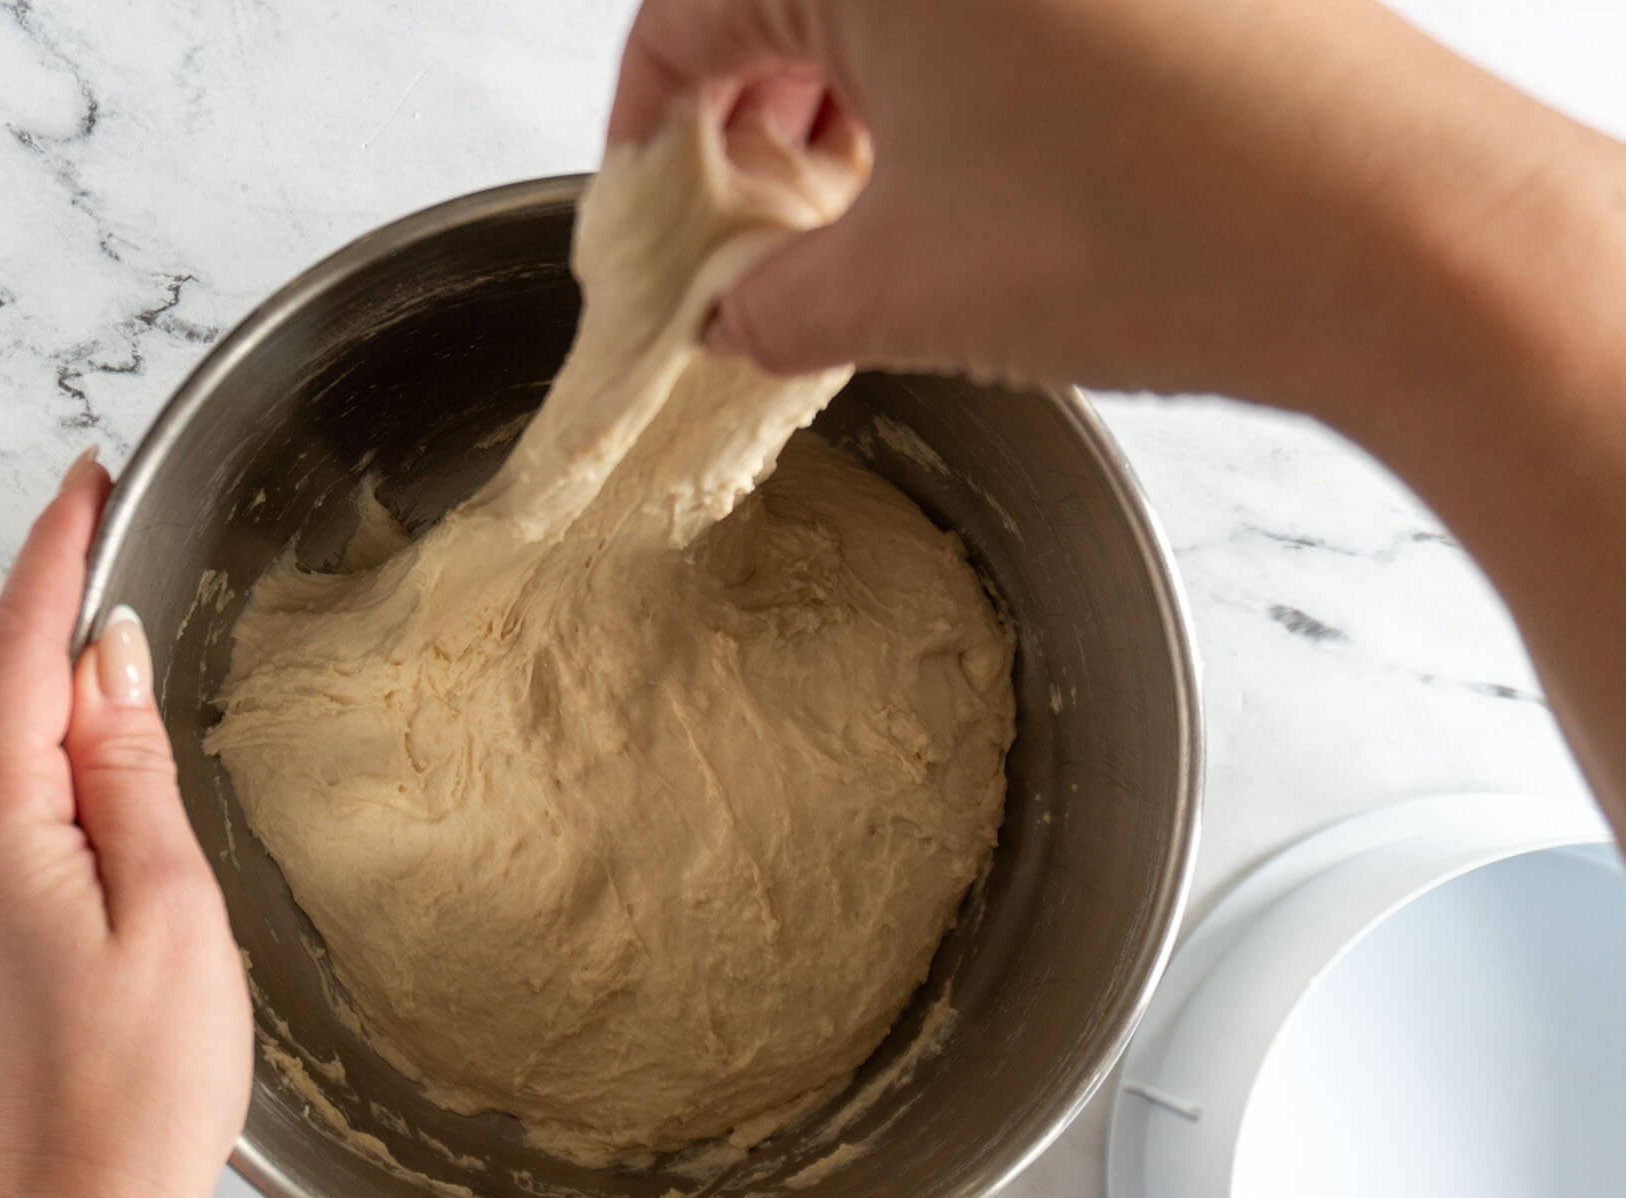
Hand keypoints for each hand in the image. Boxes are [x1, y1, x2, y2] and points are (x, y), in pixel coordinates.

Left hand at [0, 449, 250, 1197]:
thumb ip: (130, 767)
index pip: (18, 649)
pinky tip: (96, 734)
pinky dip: (47, 740)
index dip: (54, 553)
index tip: (87, 475)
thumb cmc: (142, 1080)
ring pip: (0, 738)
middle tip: (111, 512)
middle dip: (50, 593)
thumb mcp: (169, 903)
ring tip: (118, 605)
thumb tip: (109, 654)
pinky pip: (3, 794)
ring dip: (51, 668)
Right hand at [609, 0, 1611, 408]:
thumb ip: (774, 309)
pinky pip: (994, 9)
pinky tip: (965, 181)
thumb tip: (733, 320)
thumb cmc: (1160, 227)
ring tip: (862, 225)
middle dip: (749, 121)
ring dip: (852, 105)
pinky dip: (949, 82)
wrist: (1399, 233)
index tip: (643, 207)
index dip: (642, 127)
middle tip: (748, 236)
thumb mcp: (905, 291)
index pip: (683, 13)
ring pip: (896, 4)